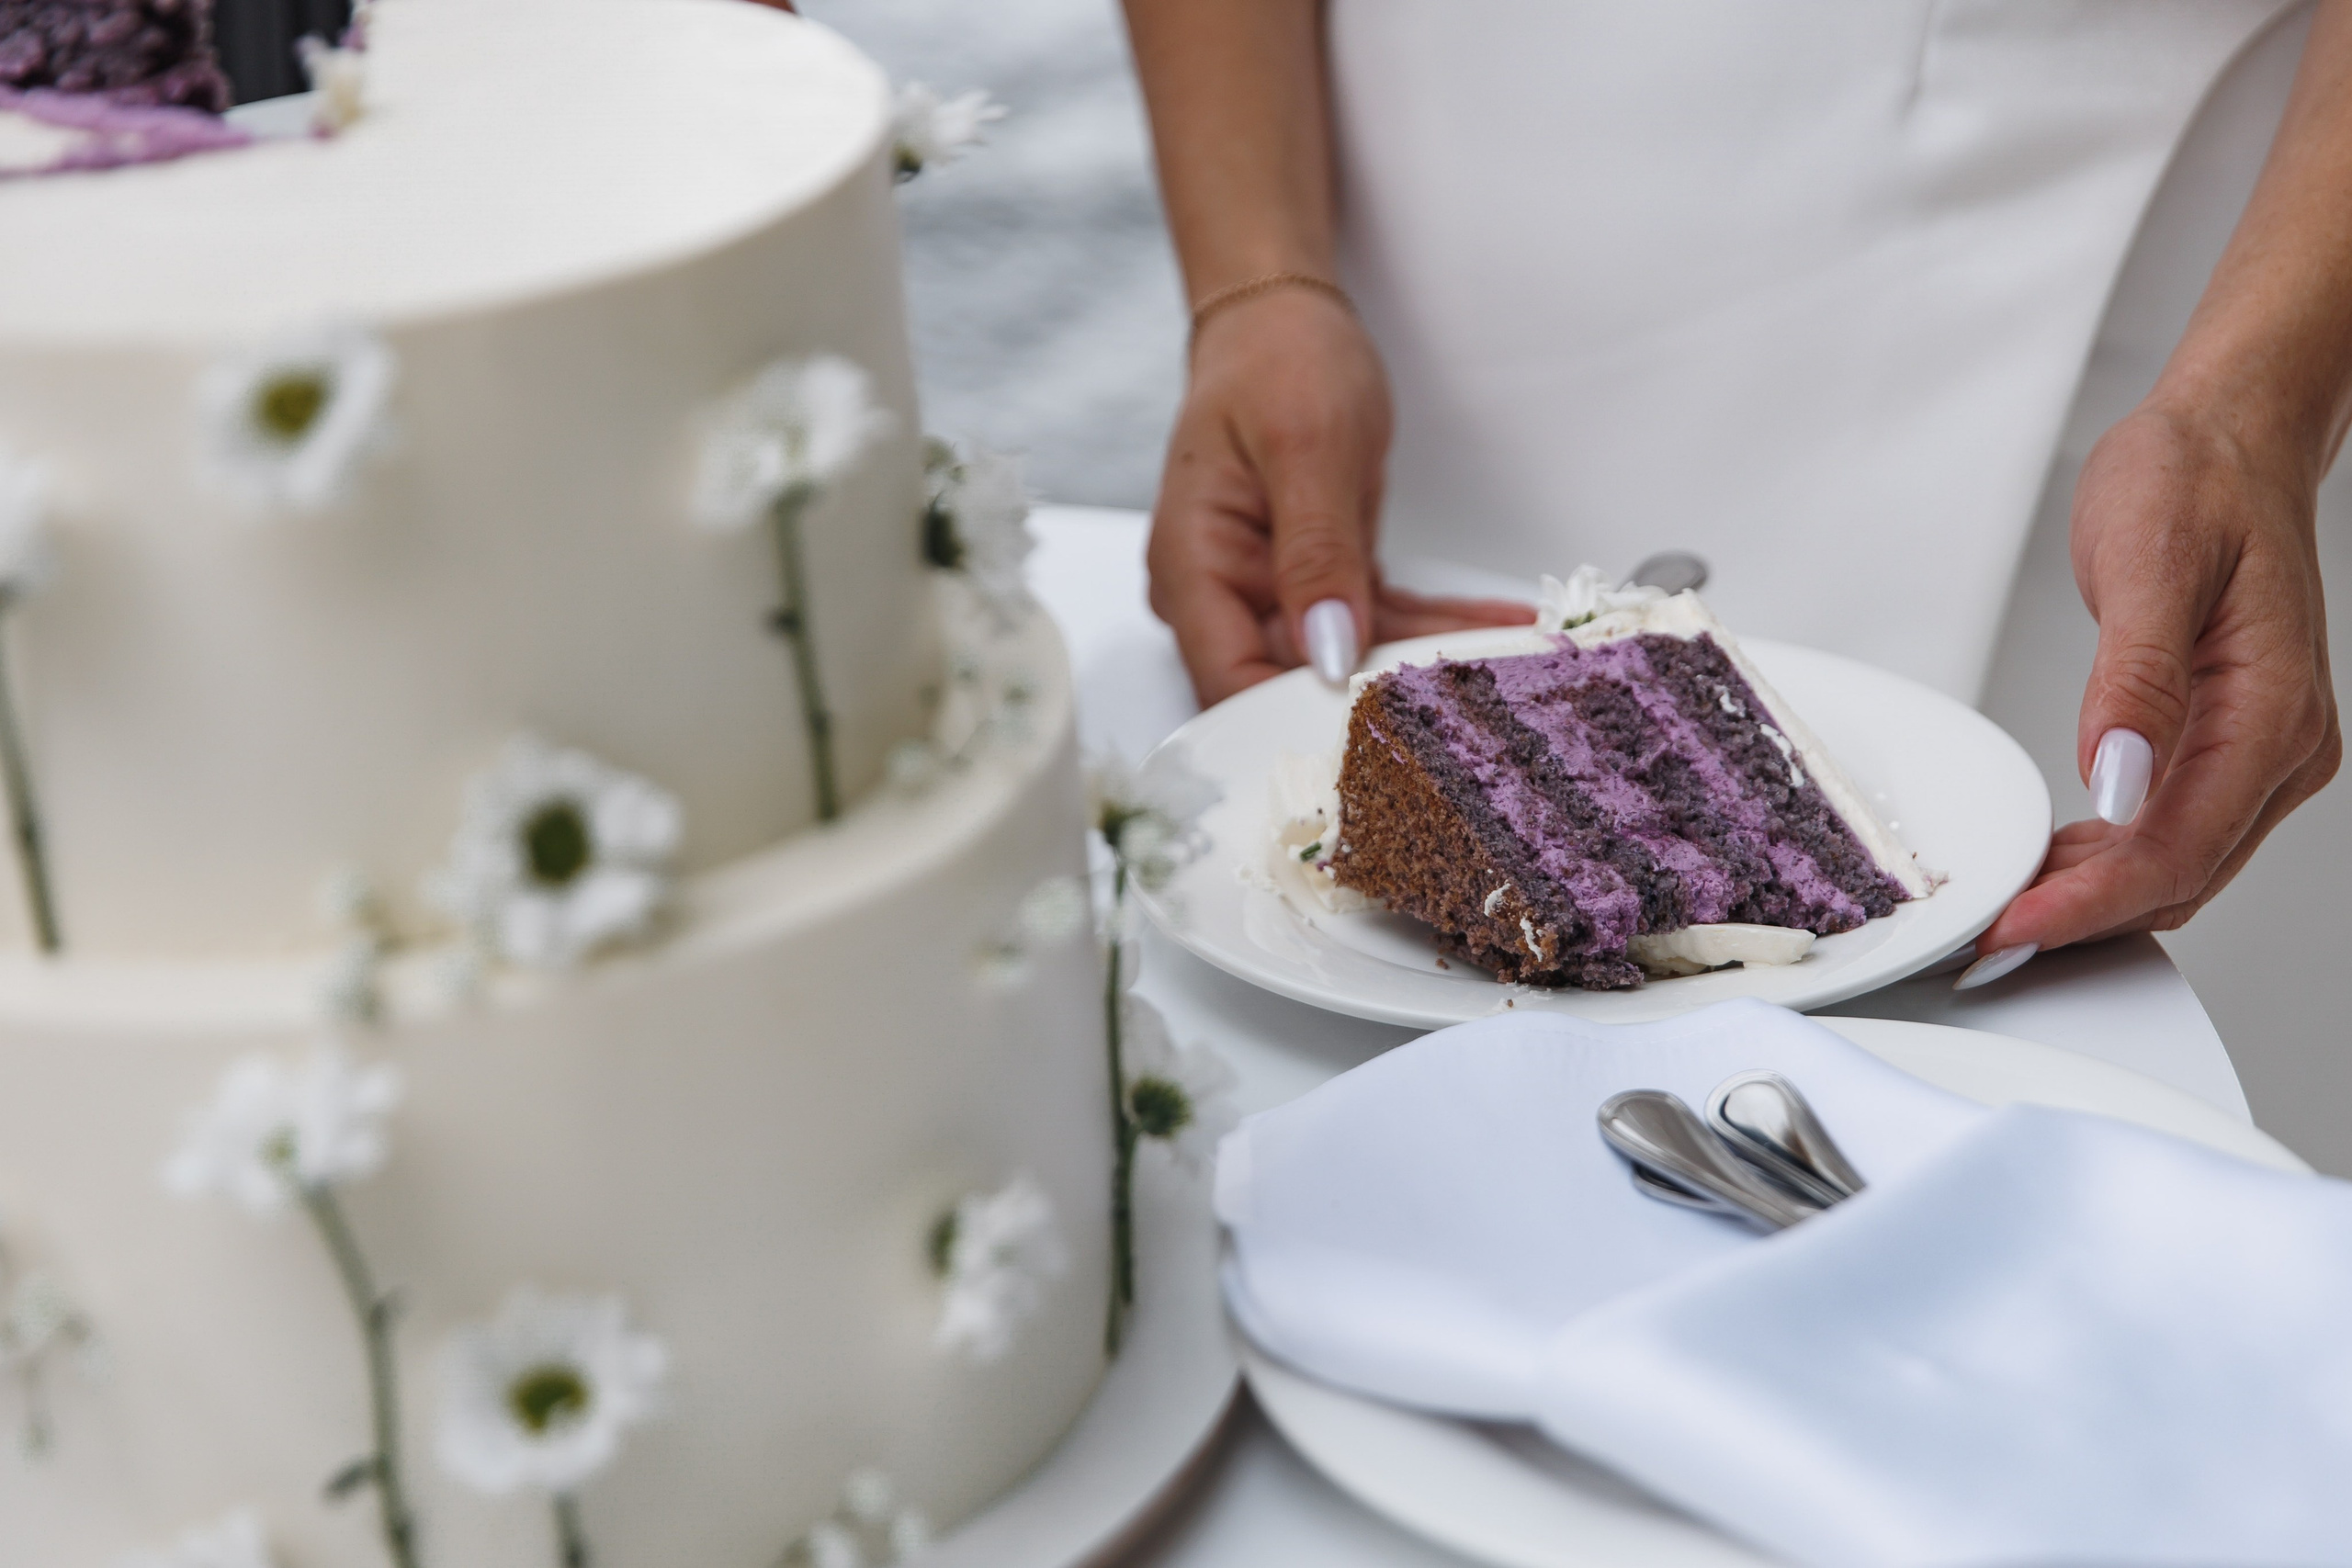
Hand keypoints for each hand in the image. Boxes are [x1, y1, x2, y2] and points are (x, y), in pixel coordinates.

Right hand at [1146, 287, 1532, 705]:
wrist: (1285, 321)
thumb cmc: (1278, 362)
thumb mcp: (1307, 448)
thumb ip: (1316, 555)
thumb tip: (1325, 652)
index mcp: (1193, 567)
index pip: (1228, 683)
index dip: (1294, 723)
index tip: (1381, 736)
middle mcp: (1222, 594)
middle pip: (1288, 685)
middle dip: (1378, 698)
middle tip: (1469, 701)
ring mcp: (1268, 592)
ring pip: (1346, 661)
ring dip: (1424, 662)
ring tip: (1507, 665)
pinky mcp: (1313, 583)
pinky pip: (1375, 624)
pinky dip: (1431, 627)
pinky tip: (1494, 630)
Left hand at [1970, 401, 2340, 970]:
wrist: (2229, 438)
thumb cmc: (2195, 481)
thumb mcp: (2152, 560)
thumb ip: (2135, 677)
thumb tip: (2117, 776)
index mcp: (2272, 711)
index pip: (2179, 848)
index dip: (2092, 903)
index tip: (2014, 928)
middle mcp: (2280, 748)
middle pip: (2179, 877)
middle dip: (2082, 921)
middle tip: (1982, 945)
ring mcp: (2259, 754)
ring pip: (2175, 868)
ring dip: (2091, 901)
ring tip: (1999, 914)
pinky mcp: (2224, 746)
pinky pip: (2167, 832)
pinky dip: (2105, 864)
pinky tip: (2047, 866)